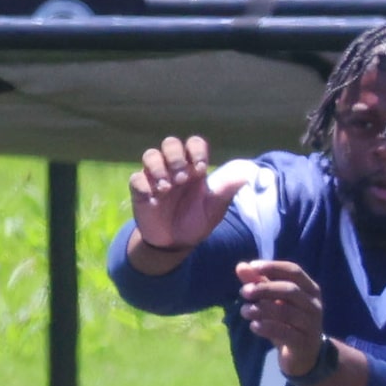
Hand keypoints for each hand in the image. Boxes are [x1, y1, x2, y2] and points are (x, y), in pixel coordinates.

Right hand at [127, 135, 243, 264]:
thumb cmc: (197, 221)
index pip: (194, 143)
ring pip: (150, 155)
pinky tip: (153, 198)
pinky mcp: (140, 191)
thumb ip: (227, 190)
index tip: (200, 169)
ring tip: (166, 187)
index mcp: (193, 167)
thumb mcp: (214, 208)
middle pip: (170, 143)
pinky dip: (144, 185)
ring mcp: (155, 178)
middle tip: (182, 179)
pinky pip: (136, 178)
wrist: (175, 243)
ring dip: (158, 168)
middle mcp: (174, 168)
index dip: (196, 150)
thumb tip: (248, 174)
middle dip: (176, 156)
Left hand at [236, 259, 328, 376]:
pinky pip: (285, 333)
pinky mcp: (303, 343)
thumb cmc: (288, 322)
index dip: (274, 267)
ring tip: (244, 310)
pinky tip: (253, 326)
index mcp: (309, 289)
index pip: (294, 271)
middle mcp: (314, 304)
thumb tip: (241, 266)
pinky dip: (267, 327)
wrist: (304, 356)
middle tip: (243, 292)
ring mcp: (311, 324)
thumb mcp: (273, 302)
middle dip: (265, 288)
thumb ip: (259, 283)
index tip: (253, 266)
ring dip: (261, 309)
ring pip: (286, 312)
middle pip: (291, 290)